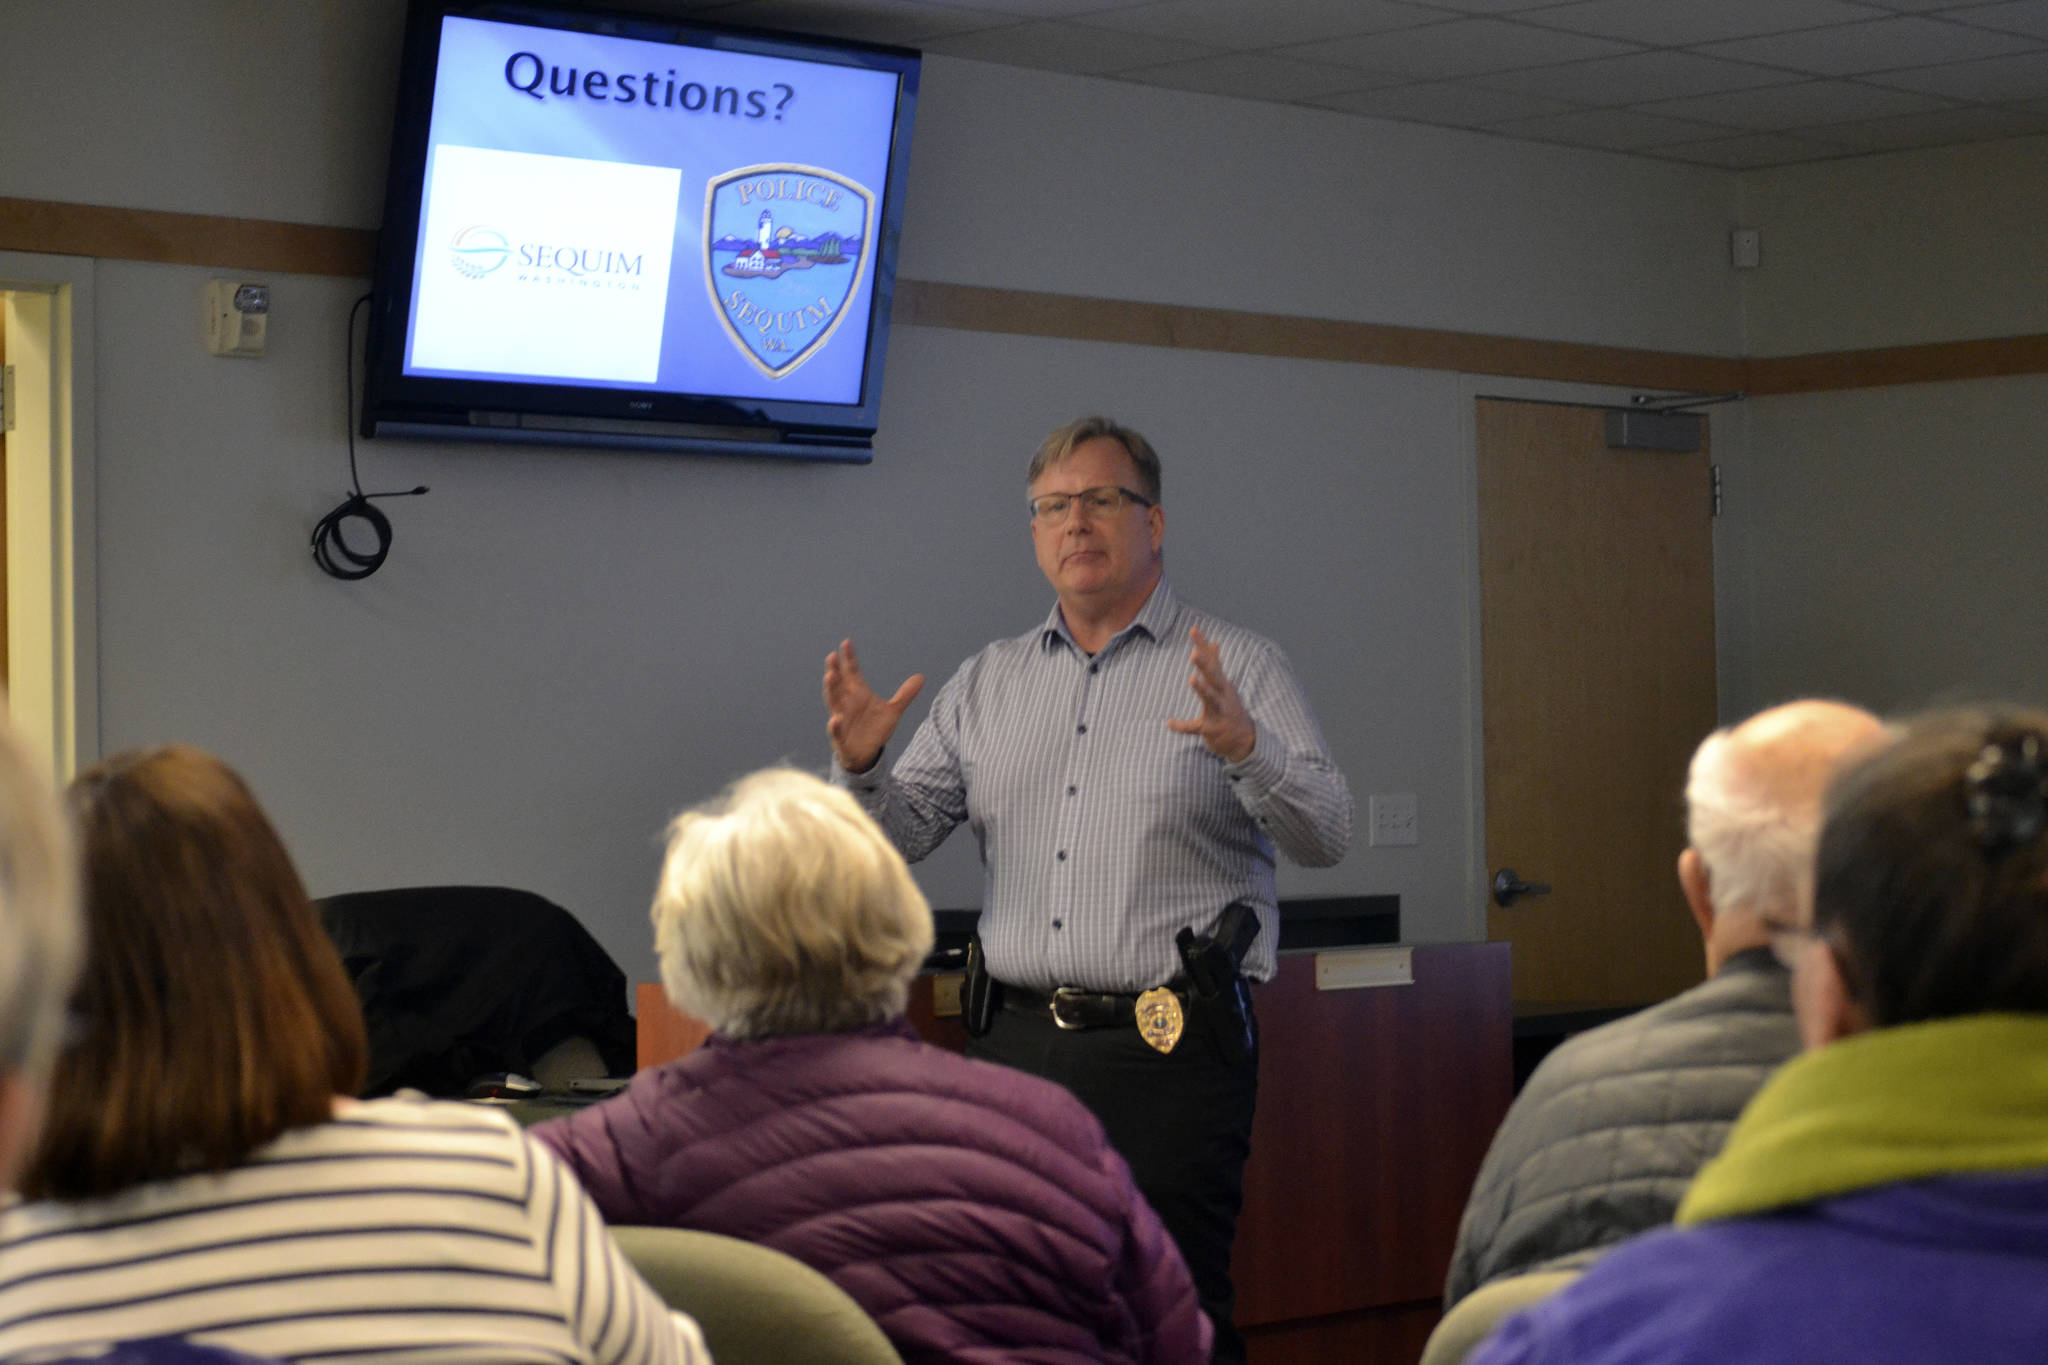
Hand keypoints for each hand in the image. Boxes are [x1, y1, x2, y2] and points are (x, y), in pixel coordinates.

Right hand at [823, 639, 924, 773]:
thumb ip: (905, 695)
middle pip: (838, 684)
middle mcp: (846, 703)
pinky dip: (834, 725)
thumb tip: (921, 677)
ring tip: (830, 676)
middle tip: (832, 656)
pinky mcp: (840, 737)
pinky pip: (835, 730)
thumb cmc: (874, 728)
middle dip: (835, 670)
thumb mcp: (893, 711)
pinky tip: (835, 718)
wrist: (865, 754)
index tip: (847, 642)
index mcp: (858, 693)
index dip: (849, 658)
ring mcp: (841, 718)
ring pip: (833, 702)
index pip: (852, 672)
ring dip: (830, 690)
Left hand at [1166, 625, 1255, 761]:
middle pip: (1214, 677)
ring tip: (1193, 679)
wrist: (1244, 739)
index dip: (1202, 645)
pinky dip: (1182, 726)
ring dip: (1203, 690)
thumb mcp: (1224, 684)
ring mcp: (1219, 712)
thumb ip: (1216, 664)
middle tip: (1194, 653)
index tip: (1193, 629)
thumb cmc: (1230, 707)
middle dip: (1205, 665)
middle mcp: (1223, 695)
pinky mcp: (1212, 729)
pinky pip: (1195, 728)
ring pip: (1211, 699)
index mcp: (1222, 683)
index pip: (1212, 660)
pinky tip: (1169, 723)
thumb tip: (1213, 643)